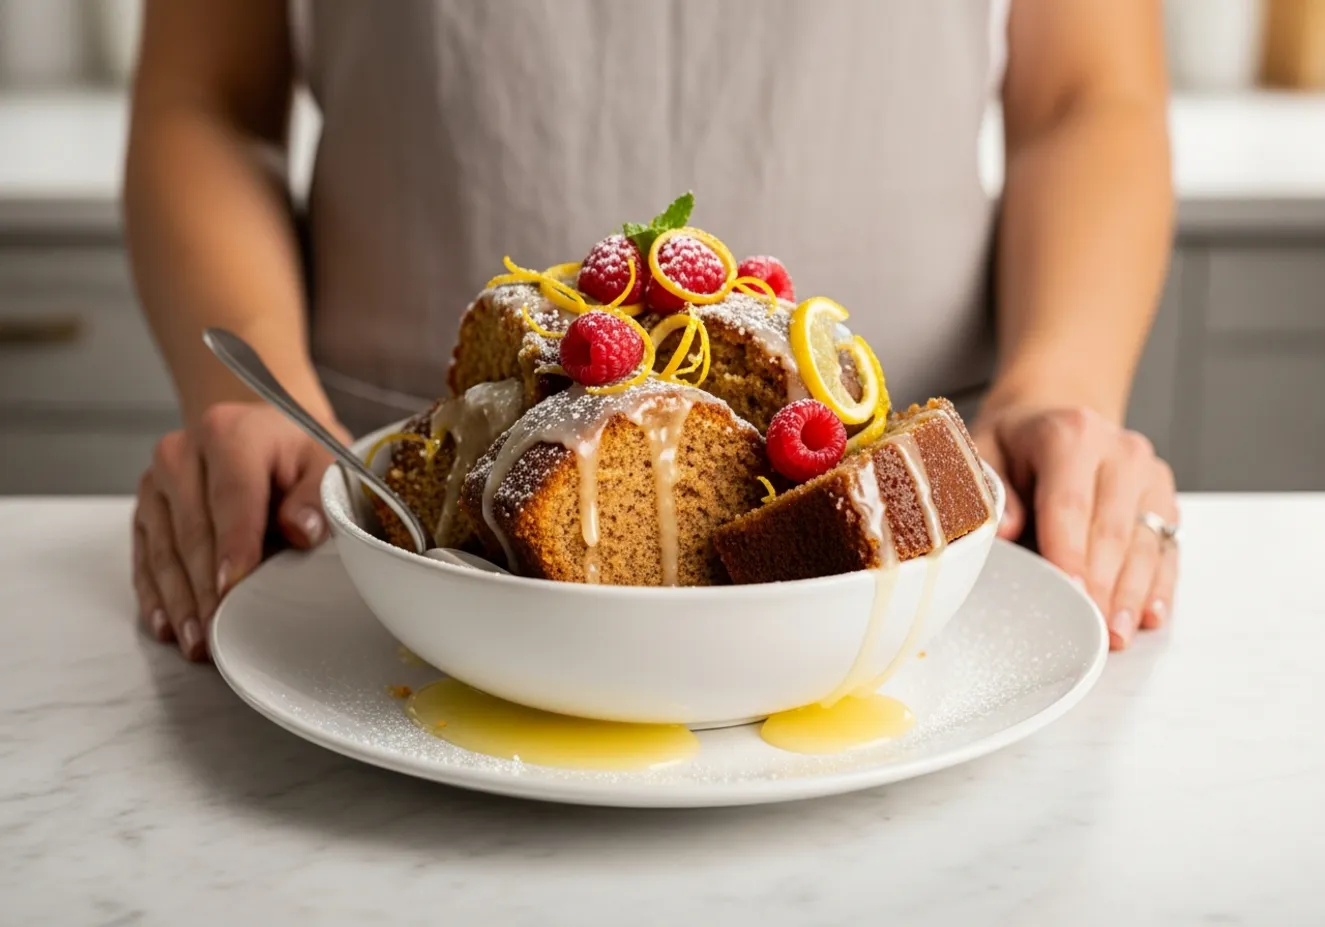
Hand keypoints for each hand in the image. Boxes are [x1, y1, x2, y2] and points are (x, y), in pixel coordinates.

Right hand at [132, 402, 348, 660]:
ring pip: (164, 551)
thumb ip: (318, 492)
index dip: (233, 546)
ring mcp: (157, 483)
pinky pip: (146, 557)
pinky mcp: (146, 509)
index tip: (234, 587)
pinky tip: (169, 626)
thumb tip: (303, 531)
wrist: (259, 429)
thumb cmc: (295, 450)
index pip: (231, 497)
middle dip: (206, 587)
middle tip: (220, 632)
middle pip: (192, 531)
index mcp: (228, 433)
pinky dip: (157, 594)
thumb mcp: (324, 457)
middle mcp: (182, 454)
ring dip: (180, 601)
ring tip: (198, 643)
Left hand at [970, 402, 1178, 650]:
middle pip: (1113, 530)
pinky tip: (1148, 614)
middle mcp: (1120, 451)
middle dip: (1103, 585)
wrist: (1053, 418)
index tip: (1069, 591)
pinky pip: (1166, 547)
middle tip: (1093, 631)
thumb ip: (990, 488)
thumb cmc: (1013, 445)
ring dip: (1133, 594)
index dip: (1069, 552)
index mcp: (1070, 434)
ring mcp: (1149, 475)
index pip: (1070, 504)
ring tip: (1118, 634)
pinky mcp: (1165, 497)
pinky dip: (1158, 584)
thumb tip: (1004, 532)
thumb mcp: (983, 451)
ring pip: (1146, 544)